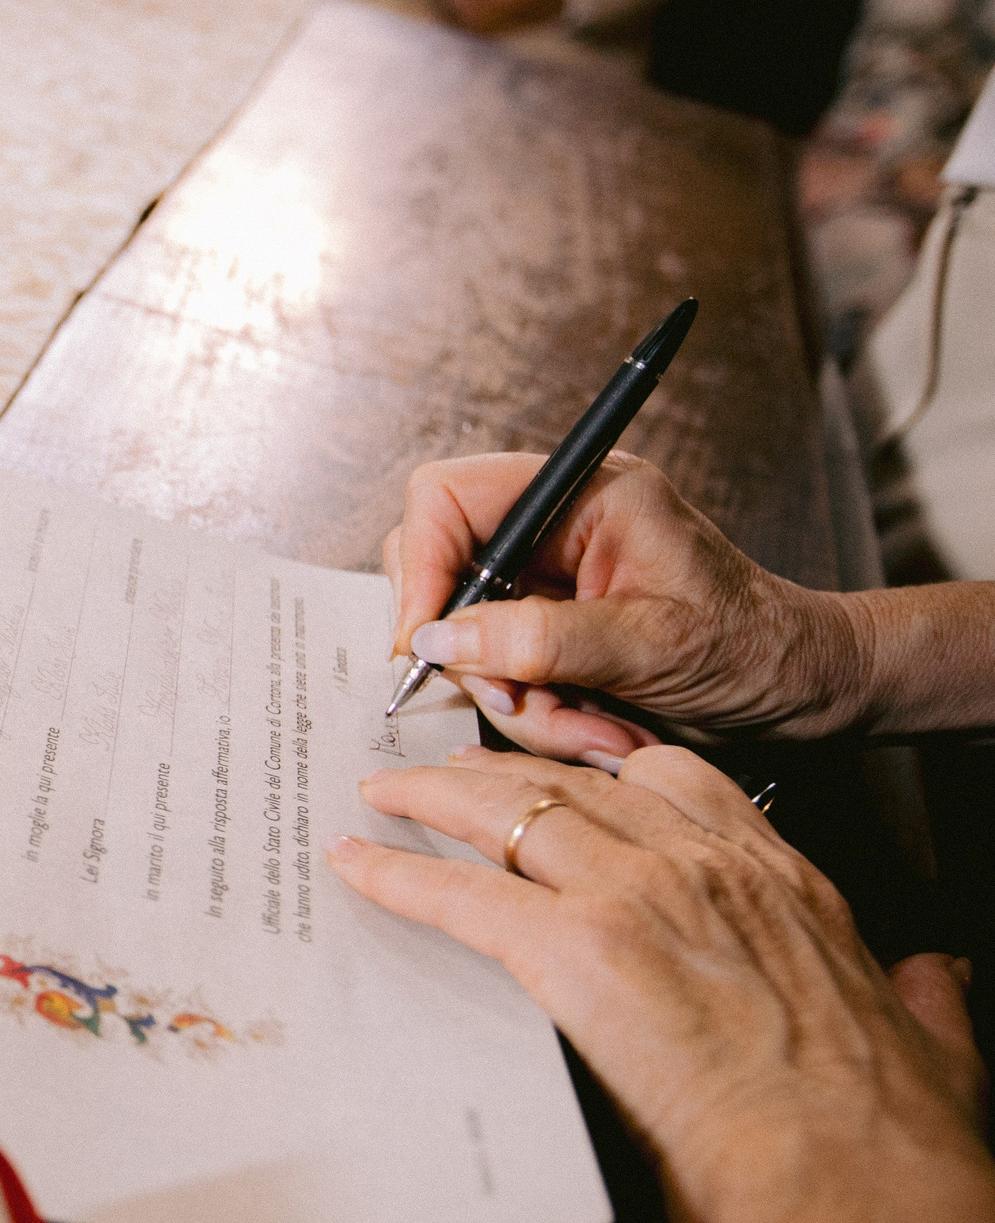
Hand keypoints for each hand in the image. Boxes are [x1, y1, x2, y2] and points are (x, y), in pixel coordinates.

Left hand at [335, 747, 985, 1209]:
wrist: (845, 1177)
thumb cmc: (883, 1131)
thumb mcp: (930, 1042)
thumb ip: (920, 997)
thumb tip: (929, 981)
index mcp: (784, 881)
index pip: (677, 783)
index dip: (606, 774)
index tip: (569, 775)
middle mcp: (703, 867)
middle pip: (576, 784)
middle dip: (502, 771)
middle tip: (447, 769)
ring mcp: (634, 898)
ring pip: (508, 814)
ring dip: (432, 800)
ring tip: (384, 794)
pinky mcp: (572, 948)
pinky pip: (460, 894)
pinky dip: (397, 877)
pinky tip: (354, 865)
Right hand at [384, 452, 861, 761]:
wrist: (802, 694)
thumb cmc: (757, 648)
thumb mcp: (652, 643)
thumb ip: (543, 638)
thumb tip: (443, 639)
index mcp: (583, 494)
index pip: (446, 496)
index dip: (420, 562)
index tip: (425, 638)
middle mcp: (553, 532)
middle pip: (440, 575)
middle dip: (476, 655)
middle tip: (518, 699)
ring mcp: (544, 587)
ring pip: (465, 643)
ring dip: (518, 701)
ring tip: (594, 728)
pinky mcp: (545, 637)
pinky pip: (497, 680)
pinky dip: (536, 719)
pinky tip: (599, 729)